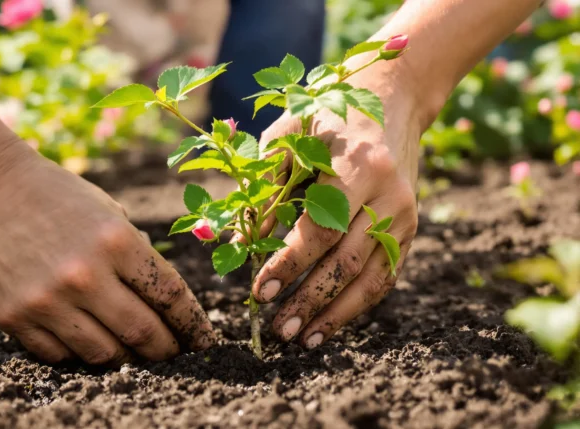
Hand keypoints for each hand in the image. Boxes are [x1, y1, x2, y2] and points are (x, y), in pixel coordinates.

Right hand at [0, 146, 215, 364]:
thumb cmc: (53, 194)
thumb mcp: (107, 211)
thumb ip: (135, 255)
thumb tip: (163, 302)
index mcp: (116, 240)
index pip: (171, 296)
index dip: (194, 325)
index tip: (205, 341)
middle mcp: (85, 274)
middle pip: (144, 333)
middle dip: (166, 350)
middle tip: (173, 355)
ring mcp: (47, 299)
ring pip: (104, 354)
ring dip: (125, 358)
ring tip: (132, 352)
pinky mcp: (14, 317)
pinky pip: (60, 355)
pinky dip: (79, 354)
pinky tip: (87, 342)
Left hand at [245, 72, 420, 348]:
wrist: (393, 98)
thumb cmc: (327, 115)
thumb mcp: (290, 134)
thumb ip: (268, 184)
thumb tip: (246, 241)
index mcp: (358, 164)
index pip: (321, 228)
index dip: (289, 263)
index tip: (259, 291)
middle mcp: (389, 193)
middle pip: (347, 260)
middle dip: (310, 299)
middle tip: (277, 329)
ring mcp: (405, 213)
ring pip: (372, 276)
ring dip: (336, 313)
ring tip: (303, 339)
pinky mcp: (410, 228)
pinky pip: (386, 274)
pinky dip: (359, 303)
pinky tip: (332, 323)